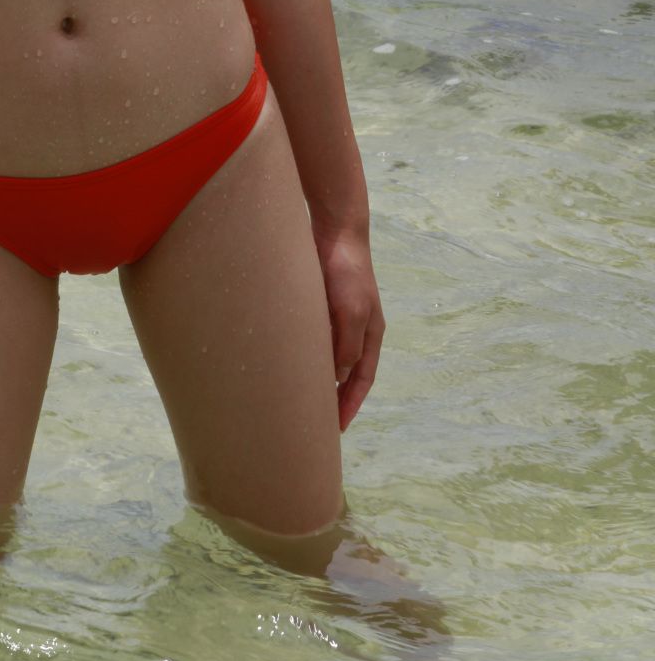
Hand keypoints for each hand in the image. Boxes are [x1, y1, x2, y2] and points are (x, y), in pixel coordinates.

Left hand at [309, 219, 384, 432]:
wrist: (335, 231)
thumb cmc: (347, 273)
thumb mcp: (352, 312)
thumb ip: (348, 346)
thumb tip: (340, 379)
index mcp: (371, 334)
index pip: (362, 379)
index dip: (351, 404)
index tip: (337, 428)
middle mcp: (357, 329)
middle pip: (347, 372)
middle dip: (335, 397)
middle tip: (315, 421)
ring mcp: (338, 316)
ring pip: (329, 356)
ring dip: (318, 376)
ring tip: (300, 398)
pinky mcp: (319, 303)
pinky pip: (314, 338)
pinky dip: (305, 354)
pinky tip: (289, 362)